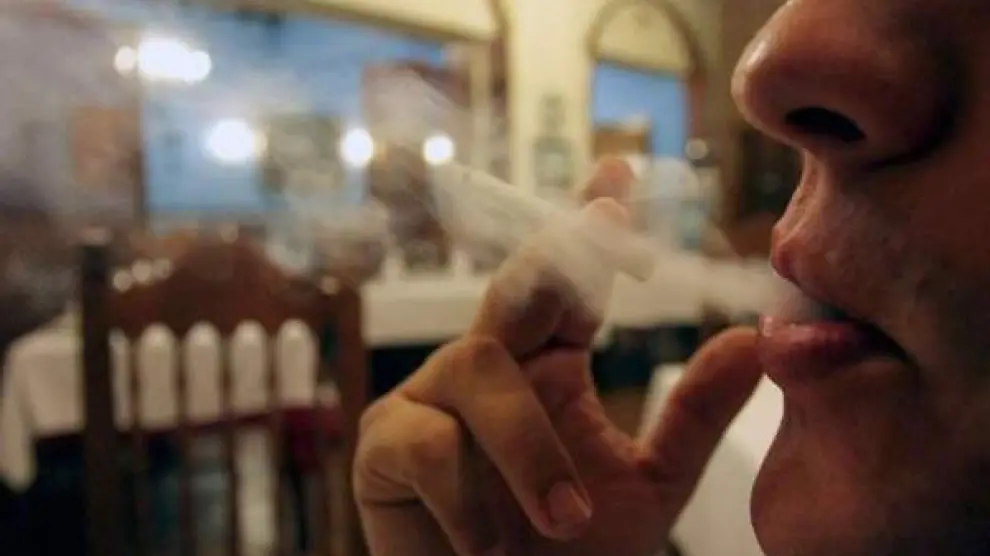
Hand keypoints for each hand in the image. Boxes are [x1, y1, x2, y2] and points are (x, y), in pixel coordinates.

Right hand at [354, 158, 763, 555]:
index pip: (571, 283)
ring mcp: (432, 399)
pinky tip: (486, 545)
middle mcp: (491, 366)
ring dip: (527, 444)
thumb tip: (755, 338)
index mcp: (550, 366)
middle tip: (615, 230)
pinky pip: (423, 437)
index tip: (622, 169)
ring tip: (566, 520)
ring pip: (478, 365)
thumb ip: (694, 414)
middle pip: (518, 286)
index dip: (590, 225)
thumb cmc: (570, 554)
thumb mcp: (651, 485)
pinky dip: (465, 492)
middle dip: (560, 254)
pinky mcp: (384, 446)